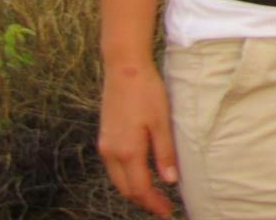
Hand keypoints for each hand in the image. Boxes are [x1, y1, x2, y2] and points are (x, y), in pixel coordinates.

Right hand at [98, 63, 178, 217]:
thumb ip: (165, 153)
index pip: (140, 189)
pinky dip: (127, 177)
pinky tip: (140, 173)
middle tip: (163, 207)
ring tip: (154, 195)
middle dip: (144, 201)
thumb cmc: (147, 92)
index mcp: (127, 151)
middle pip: (125, 188)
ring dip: (134, 190)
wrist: (124, 69)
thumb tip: (170, 181)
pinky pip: (114, 167)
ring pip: (118, 179)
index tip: (167, 212)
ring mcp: (105, 145)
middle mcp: (111, 153)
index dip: (154, 203)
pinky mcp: (105, 137)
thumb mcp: (162, 122)